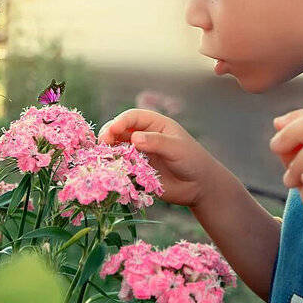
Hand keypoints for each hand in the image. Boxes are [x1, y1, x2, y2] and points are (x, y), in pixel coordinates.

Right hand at [98, 109, 215, 208]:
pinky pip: (121, 165)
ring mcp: (139, 153)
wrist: (199, 186)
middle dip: (109, 134)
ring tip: (102, 156)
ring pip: (117, 147)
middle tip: (103, 143)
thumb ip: (157, 142)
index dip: (120, 121)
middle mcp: (144, 136)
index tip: (112, 130)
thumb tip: (134, 138)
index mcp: (155, 124)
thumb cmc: (193, 160)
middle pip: (120, 130)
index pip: (133, 117)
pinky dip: (113, 166)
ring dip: (108, 150)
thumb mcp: (177, 148)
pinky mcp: (136, 170)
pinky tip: (108, 169)